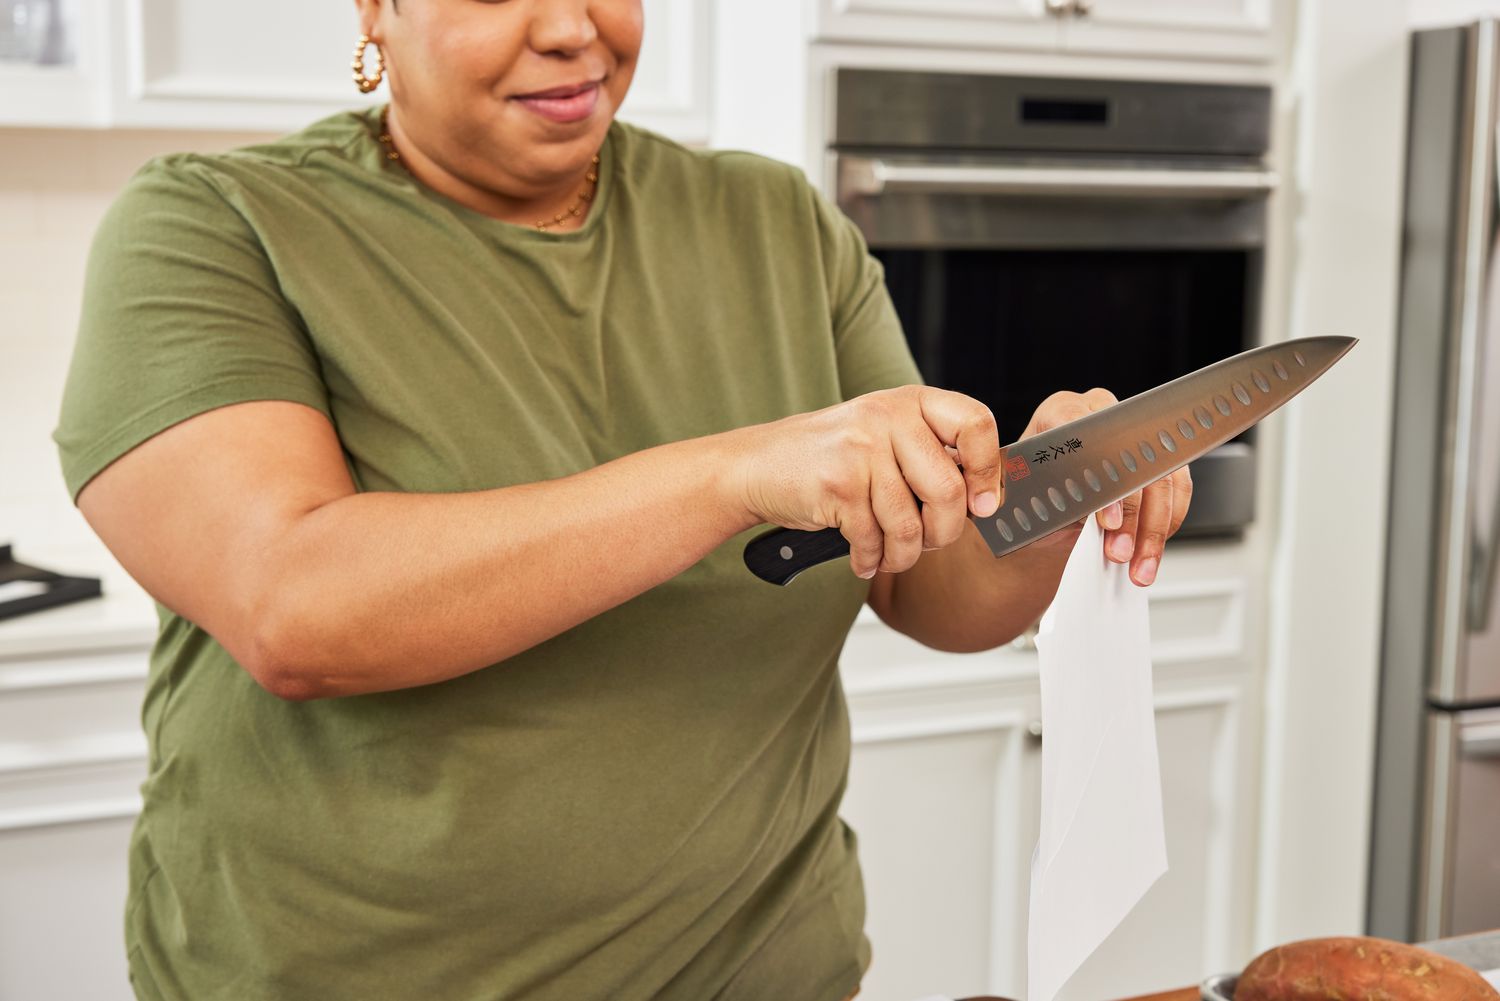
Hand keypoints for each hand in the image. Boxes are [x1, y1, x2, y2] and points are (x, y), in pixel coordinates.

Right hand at [727, 385, 1003, 577]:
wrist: (755, 465)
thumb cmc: (828, 458)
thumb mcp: (883, 437)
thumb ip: (929, 456)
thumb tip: (984, 500)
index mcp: (910, 402)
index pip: (976, 424)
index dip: (988, 470)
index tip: (982, 504)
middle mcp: (888, 417)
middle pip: (948, 490)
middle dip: (942, 533)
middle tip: (927, 543)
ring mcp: (861, 449)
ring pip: (910, 525)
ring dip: (903, 556)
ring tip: (889, 556)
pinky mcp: (838, 484)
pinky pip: (874, 539)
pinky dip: (870, 560)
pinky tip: (861, 557)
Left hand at [1019, 388, 1193, 585]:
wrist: (1043, 517)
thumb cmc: (1028, 503)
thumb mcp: (1023, 501)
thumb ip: (1045, 499)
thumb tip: (1075, 510)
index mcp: (1059, 414)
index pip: (1086, 431)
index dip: (1099, 475)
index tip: (1105, 519)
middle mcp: (1099, 416)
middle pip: (1130, 458)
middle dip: (1130, 513)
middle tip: (1119, 550)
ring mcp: (1133, 435)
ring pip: (1160, 477)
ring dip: (1152, 528)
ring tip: (1136, 564)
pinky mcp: (1158, 460)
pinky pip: (1177, 489)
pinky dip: (1166, 526)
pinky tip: (1149, 552)